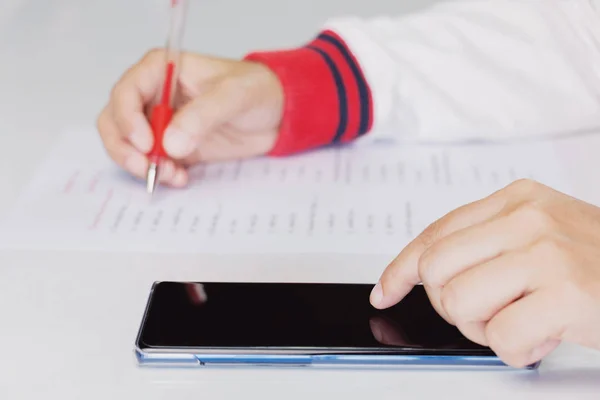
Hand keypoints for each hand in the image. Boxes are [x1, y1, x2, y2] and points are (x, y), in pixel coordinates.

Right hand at [97, 50, 282, 186]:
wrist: (278, 114)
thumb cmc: (258, 91)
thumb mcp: (234, 96)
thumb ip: (203, 116)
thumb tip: (170, 144)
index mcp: (162, 70)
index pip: (126, 91)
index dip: (127, 118)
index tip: (146, 143)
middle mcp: (154, 95)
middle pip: (116, 121)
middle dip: (125, 148)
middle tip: (147, 167)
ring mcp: (162, 123)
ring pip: (128, 146)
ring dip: (142, 165)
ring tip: (172, 174)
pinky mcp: (174, 147)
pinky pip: (153, 163)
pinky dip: (160, 174)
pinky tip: (181, 178)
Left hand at [370, 179, 599, 367]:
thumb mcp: (542, 235)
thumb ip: (488, 244)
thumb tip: (424, 274)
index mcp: (516, 200)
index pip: (435, 234)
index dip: (401, 268)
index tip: (386, 291)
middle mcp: (527, 218)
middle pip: (435, 271)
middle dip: (453, 306)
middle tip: (490, 312)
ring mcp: (546, 252)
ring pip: (458, 304)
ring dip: (486, 329)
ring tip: (524, 321)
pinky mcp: (566, 293)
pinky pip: (500, 339)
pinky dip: (518, 350)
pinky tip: (548, 334)